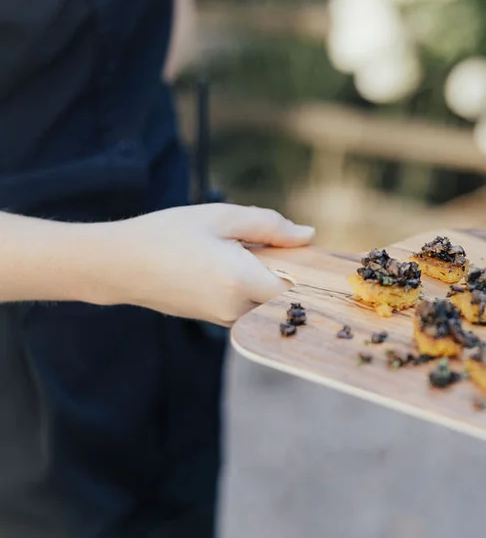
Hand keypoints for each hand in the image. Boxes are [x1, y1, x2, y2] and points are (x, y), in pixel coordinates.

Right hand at [104, 203, 314, 325]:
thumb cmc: (168, 233)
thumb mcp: (221, 217)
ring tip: (238, 250)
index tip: (316, 256)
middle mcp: (236, 307)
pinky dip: (248, 285)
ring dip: (265, 277)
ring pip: (264, 299)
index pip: (298, 289)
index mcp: (241, 280)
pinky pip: (246, 303)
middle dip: (287, 270)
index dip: (311, 273)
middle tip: (273, 243)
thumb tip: (309, 235)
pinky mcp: (214, 321)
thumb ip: (270, 226)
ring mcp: (224, 319)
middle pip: (283, 294)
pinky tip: (225, 263)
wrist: (118, 264)